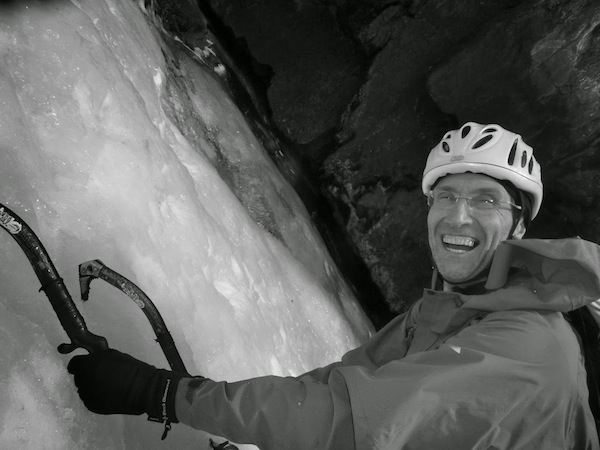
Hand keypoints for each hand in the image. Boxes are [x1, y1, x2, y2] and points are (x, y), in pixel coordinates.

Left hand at [67, 349, 182, 421]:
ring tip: (106, 385)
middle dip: (86, 375)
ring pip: (83, 389)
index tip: (87, 364)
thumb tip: (89, 358)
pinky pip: (89, 399)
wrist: (143, 389)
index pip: (74, 364)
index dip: (80, 364)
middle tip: (101, 374)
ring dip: (90, 386)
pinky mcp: (92, 406)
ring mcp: (87, 395)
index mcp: (88, 365)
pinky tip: (108, 393)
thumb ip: (97, 356)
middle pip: (78, 377)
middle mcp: (84, 381)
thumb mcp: (113, 355)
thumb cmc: (131, 369)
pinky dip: (95, 396)